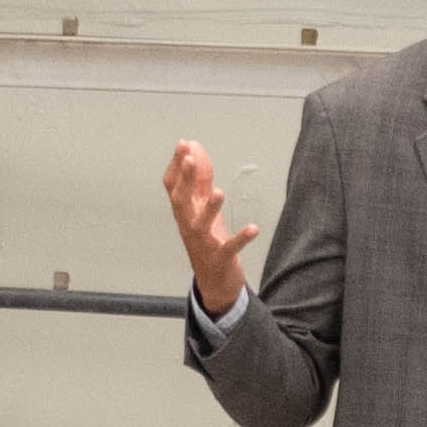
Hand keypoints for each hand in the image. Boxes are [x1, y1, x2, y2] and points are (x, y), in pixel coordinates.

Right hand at [162, 140, 258, 317]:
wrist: (214, 282)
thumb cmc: (207, 240)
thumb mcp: (202, 208)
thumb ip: (199, 179)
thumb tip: (195, 148)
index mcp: (185, 213)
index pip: (173, 187)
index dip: (176, 166)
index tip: (183, 144)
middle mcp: (189, 226)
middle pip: (181, 201)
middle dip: (185, 180)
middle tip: (190, 159)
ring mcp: (203, 243)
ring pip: (200, 225)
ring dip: (210, 209)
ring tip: (219, 192)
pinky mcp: (220, 259)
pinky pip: (229, 248)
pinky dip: (240, 238)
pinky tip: (253, 228)